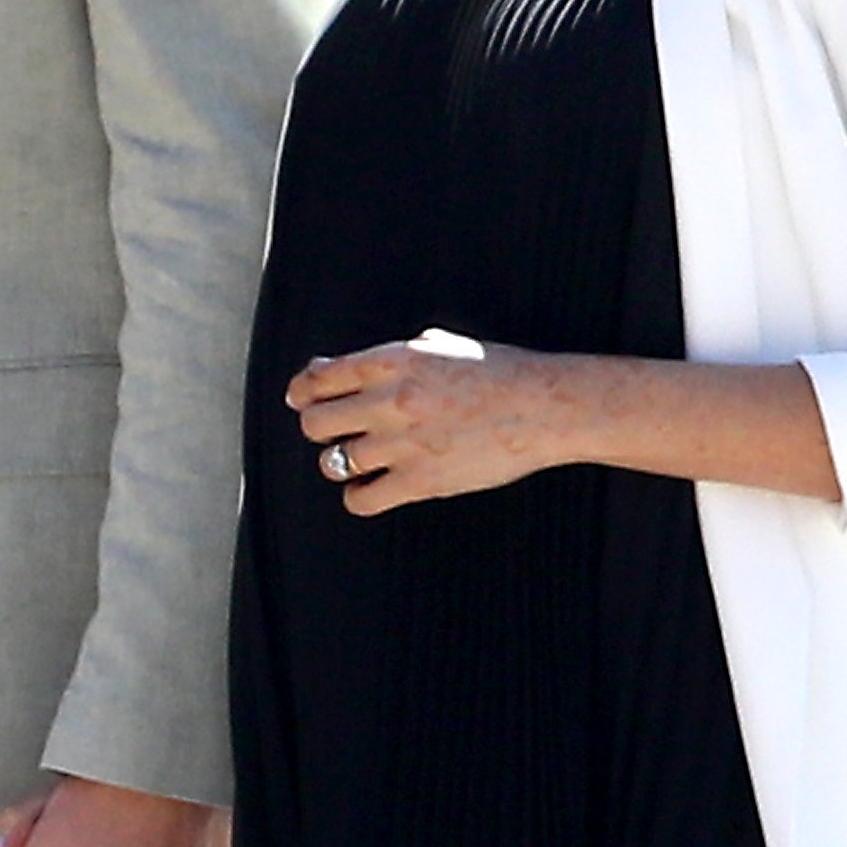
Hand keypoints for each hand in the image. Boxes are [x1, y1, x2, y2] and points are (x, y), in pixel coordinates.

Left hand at [288, 327, 578, 512]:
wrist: (544, 406)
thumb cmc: (496, 372)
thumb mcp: (438, 346)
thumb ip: (386, 358)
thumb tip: (329, 368)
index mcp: (392, 361)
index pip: (318, 378)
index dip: (302, 391)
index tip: (303, 400)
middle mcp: (390, 400)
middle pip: (315, 422)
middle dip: (318, 428)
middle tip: (335, 432)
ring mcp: (403, 443)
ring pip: (333, 462)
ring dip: (340, 462)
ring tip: (359, 461)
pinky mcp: (420, 481)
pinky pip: (360, 500)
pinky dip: (358, 497)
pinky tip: (372, 489)